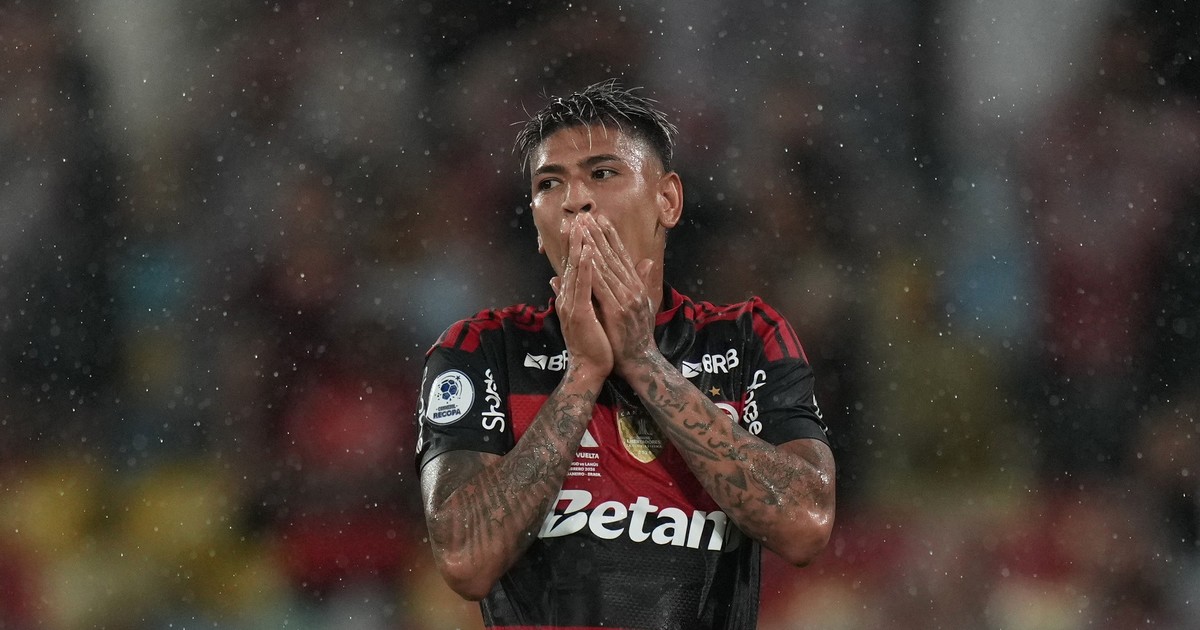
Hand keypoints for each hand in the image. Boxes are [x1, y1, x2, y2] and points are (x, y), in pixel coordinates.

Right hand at [550, 217, 613, 382]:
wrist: (589, 369)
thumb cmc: (591, 343)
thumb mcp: (583, 313)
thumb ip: (572, 295)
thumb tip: (555, 280)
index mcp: (571, 296)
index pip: (573, 266)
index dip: (576, 245)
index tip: (579, 224)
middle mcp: (568, 297)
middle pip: (571, 262)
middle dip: (574, 239)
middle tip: (576, 216)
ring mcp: (571, 303)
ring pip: (575, 269)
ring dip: (578, 245)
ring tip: (581, 225)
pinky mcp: (579, 312)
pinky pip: (582, 285)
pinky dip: (585, 267)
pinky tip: (588, 251)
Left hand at [580, 214, 656, 378]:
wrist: (639, 360)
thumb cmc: (636, 335)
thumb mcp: (641, 304)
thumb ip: (641, 281)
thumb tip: (646, 261)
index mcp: (635, 285)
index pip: (621, 255)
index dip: (610, 235)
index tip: (599, 218)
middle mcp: (632, 288)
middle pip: (612, 256)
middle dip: (598, 234)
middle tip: (586, 215)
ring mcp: (626, 298)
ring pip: (606, 266)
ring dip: (592, 245)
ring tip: (582, 228)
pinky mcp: (617, 310)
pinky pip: (601, 286)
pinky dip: (592, 269)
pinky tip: (584, 255)